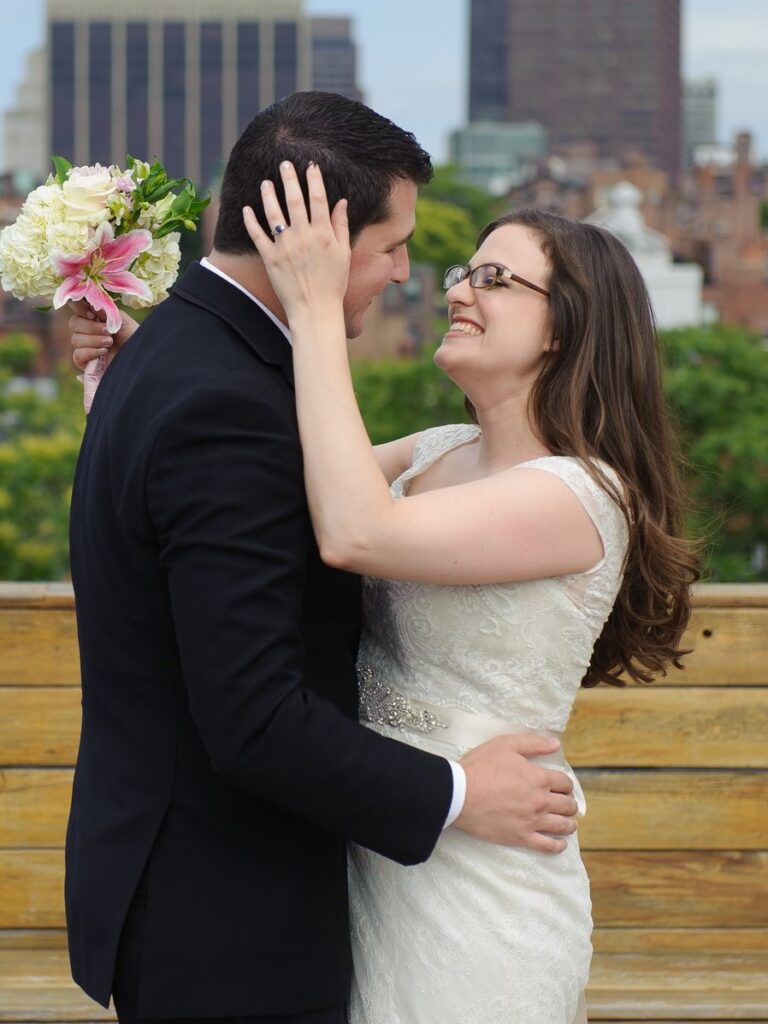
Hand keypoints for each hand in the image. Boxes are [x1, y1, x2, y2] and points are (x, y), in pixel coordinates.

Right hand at [69, 299, 138, 370]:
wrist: (139, 358)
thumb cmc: (133, 337)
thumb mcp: (122, 320)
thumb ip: (106, 311)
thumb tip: (91, 305)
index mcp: (94, 317)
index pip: (76, 307)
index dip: (79, 308)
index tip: (93, 314)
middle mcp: (86, 330)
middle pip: (74, 323)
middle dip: (91, 327)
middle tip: (108, 331)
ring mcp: (84, 347)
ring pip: (75, 339)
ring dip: (94, 340)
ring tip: (110, 342)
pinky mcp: (85, 362)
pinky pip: (78, 354)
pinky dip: (90, 352)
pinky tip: (103, 351)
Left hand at [242, 161, 349, 323]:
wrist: (315, 310)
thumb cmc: (333, 284)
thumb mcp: (343, 254)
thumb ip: (340, 226)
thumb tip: (341, 202)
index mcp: (322, 234)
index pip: (317, 198)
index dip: (314, 179)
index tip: (310, 165)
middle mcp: (303, 236)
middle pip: (294, 199)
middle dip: (289, 178)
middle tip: (284, 163)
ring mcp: (285, 246)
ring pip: (274, 213)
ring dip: (268, 195)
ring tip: (265, 182)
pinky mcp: (270, 258)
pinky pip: (257, 235)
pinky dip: (251, 221)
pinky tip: (247, 209)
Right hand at [454, 734, 578, 852]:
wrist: (459, 794)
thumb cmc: (480, 766)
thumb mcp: (505, 744)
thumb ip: (533, 743)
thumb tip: (556, 744)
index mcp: (538, 778)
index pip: (565, 783)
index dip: (566, 784)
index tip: (562, 786)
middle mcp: (540, 801)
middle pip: (567, 805)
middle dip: (569, 804)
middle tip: (566, 804)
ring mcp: (532, 821)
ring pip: (562, 826)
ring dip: (569, 824)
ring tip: (569, 823)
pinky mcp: (521, 837)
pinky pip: (547, 845)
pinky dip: (558, 845)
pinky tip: (560, 843)